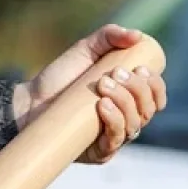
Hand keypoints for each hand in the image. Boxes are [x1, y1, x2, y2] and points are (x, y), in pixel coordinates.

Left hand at [13, 24, 166, 163]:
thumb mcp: (86, 49)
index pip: (156, 97)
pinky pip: (115, 140)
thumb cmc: (60, 77)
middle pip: (148, 110)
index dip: (156, 86)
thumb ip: (110, 36)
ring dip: (124, 102)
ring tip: (103, 85)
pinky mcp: (99, 152)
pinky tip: (103, 106)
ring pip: (135, 124)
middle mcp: (126, 120)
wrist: (31, 100)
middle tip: (115, 74)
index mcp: (129, 99)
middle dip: (137, 89)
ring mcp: (113, 138)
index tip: (141, 69)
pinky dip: (114, 121)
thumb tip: (138, 36)